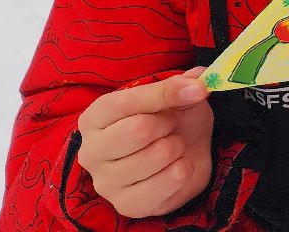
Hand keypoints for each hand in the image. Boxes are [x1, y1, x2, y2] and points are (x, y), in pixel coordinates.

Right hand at [75, 67, 213, 218]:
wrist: (184, 154)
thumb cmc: (171, 120)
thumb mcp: (176, 95)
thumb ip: (182, 85)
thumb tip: (196, 82)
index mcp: (95, 118)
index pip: (123, 103)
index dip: (165, 93)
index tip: (196, 90)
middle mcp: (91, 151)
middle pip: (139, 130)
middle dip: (169, 124)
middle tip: (171, 126)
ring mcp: (105, 183)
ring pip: (158, 155)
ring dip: (177, 147)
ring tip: (171, 147)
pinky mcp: (127, 205)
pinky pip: (168, 182)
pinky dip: (183, 170)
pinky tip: (175, 167)